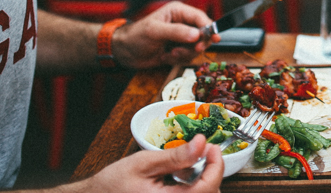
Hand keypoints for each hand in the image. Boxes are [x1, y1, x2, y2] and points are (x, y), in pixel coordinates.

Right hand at [77, 135, 222, 191]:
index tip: (213, 147)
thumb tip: (202, 143)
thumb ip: (175, 156)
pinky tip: (179, 180)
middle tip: (201, 153)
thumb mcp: (144, 163)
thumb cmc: (114, 184)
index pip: (208, 188)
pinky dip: (192, 189)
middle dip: (211, 172)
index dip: (216, 165)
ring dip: (202, 182)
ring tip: (186, 167)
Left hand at [113, 1, 213, 68]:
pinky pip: (187, 56)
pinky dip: (178, 59)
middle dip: (198, 43)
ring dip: (185, 53)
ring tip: (171, 52)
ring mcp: (180, 38)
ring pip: (196, 47)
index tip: (216, 37)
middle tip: (195, 49)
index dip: (209, 27)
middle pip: (202, 33)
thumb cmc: (136, 35)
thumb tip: (196, 34)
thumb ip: (177, 32)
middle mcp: (182, 24)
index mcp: (178, 12)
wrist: (124, 52)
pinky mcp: (177, 50)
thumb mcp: (156, 31)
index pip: (199, 17)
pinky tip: (166, 56)